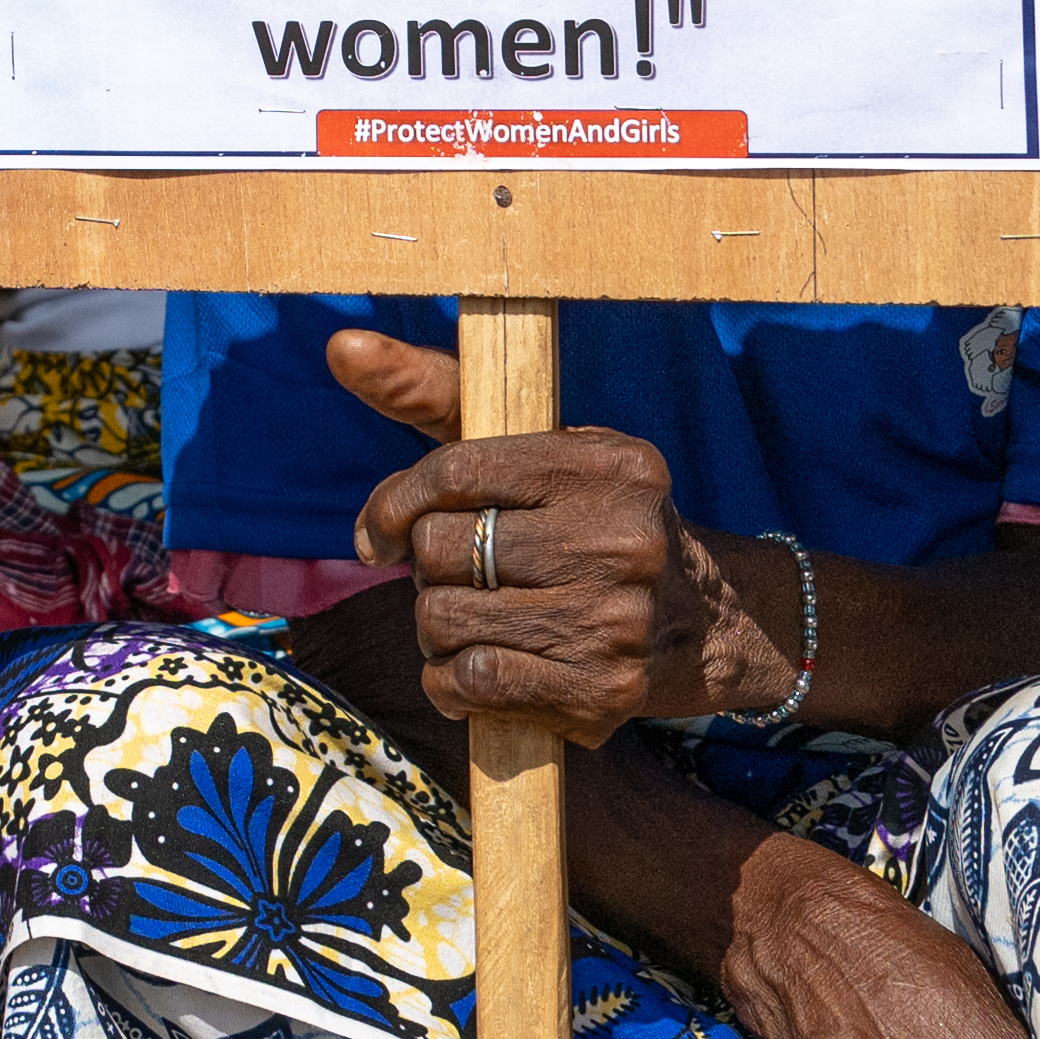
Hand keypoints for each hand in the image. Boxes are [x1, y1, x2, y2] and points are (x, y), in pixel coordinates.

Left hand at [333, 331, 792, 733]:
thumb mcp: (534, 446)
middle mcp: (620, 539)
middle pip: (442, 551)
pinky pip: (472, 682)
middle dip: (428, 568)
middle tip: (457, 576)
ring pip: (444, 620)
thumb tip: (342, 347)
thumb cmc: (583, 520)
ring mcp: (614, 621)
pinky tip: (471, 667)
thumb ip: (435, 393)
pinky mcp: (602, 692)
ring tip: (471, 620)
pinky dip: (450, 681)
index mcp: (607, 465)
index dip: (396, 504)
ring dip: (436, 627)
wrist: (697, 624)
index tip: (380, 532)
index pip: (458, 472)